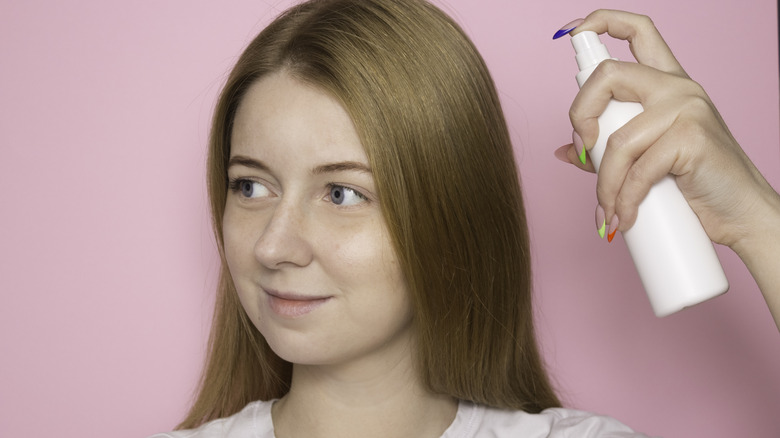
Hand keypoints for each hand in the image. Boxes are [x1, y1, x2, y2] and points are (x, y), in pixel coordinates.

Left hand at [555, 10, 779, 328]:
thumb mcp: (645, 162)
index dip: (601, 22)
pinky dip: (623, 201)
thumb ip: (607, 151)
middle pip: (608, 74)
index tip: (569, 33)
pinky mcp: (692, 136)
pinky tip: (623, 219)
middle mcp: (677, 87)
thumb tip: (565, 151)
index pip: (638, 31)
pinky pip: (638, 170)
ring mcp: (687, 108)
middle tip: (583, 152)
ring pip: (617, 139)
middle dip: (580, 116)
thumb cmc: (695, 186)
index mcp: (666, 84)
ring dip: (604, 186)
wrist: (740, 215)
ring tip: (608, 213)